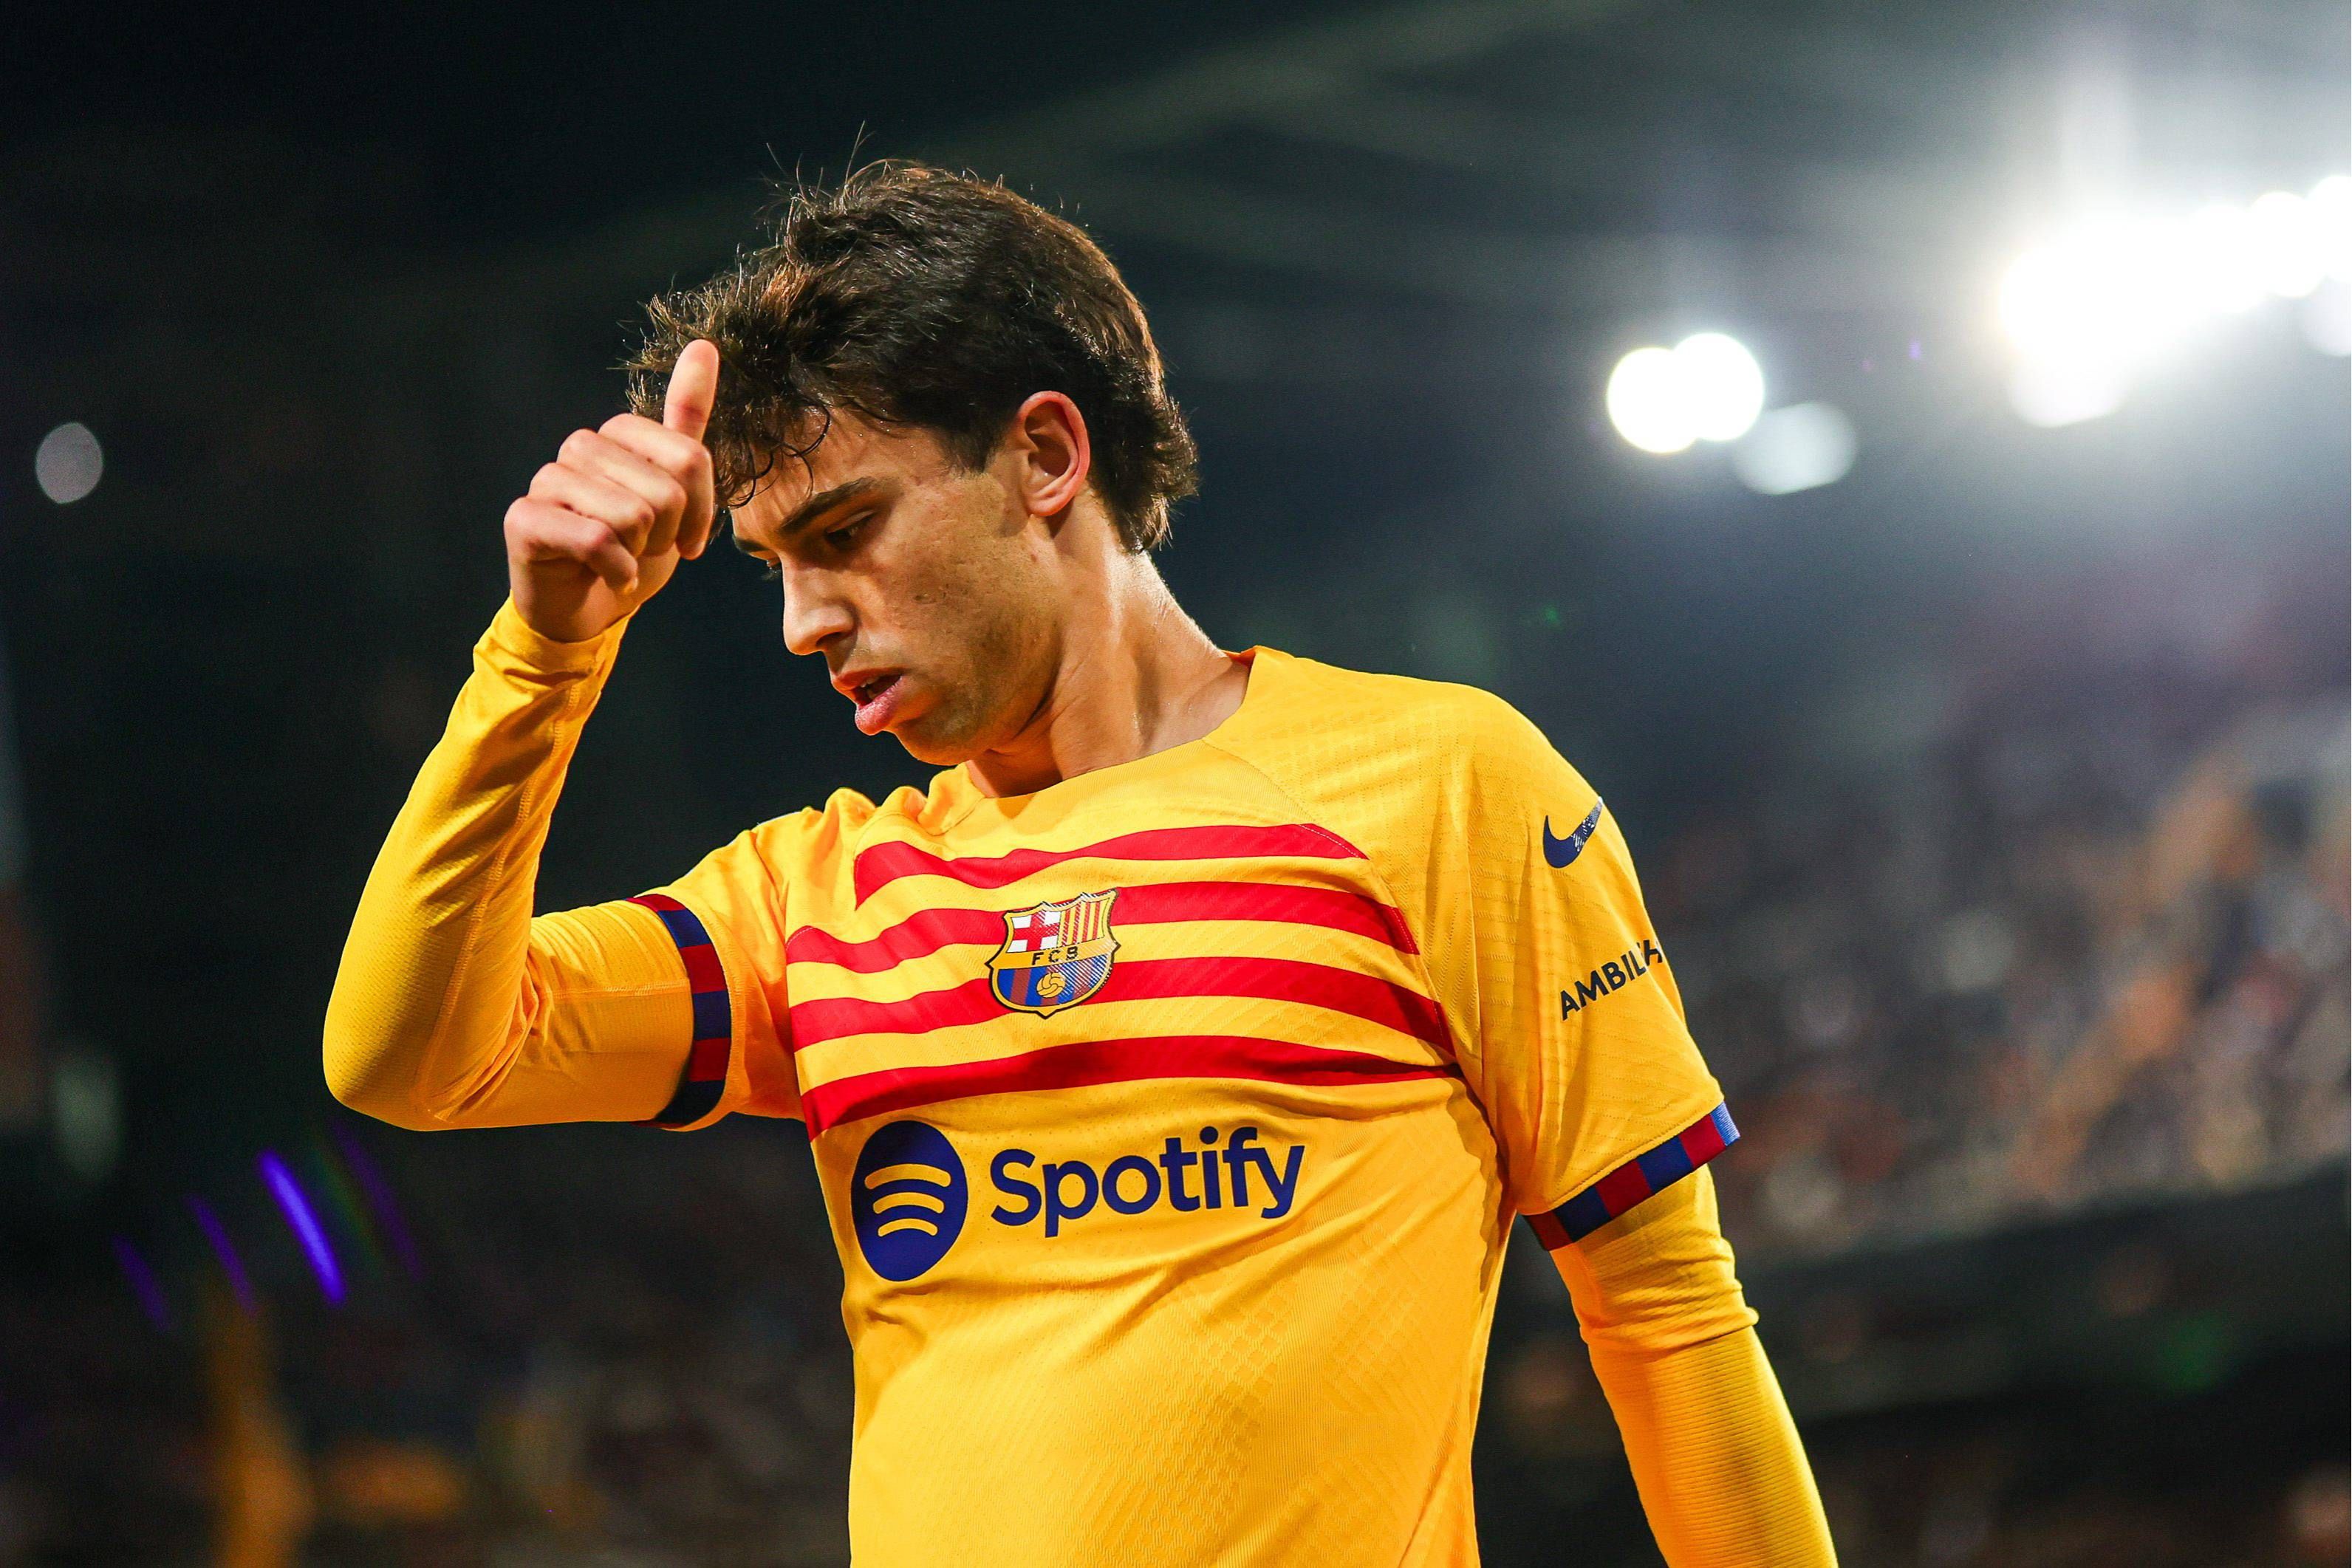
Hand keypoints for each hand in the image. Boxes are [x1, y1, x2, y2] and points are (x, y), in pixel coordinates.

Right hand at [503, 339, 719, 642]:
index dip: (700, 510)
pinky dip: (618, 571)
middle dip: (668, 536)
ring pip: (632, 515)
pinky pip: (598, 540)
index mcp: (617, 435)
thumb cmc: (633, 550)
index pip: (689, 458)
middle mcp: (579, 447)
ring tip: (623, 560)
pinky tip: (610, 578)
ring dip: (640, 554)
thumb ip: (687, 421)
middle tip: (645, 550)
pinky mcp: (525, 519)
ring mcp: (547, 479)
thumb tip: (704, 344)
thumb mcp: (676, 489)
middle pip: (665, 490)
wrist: (588, 611)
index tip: (688, 538)